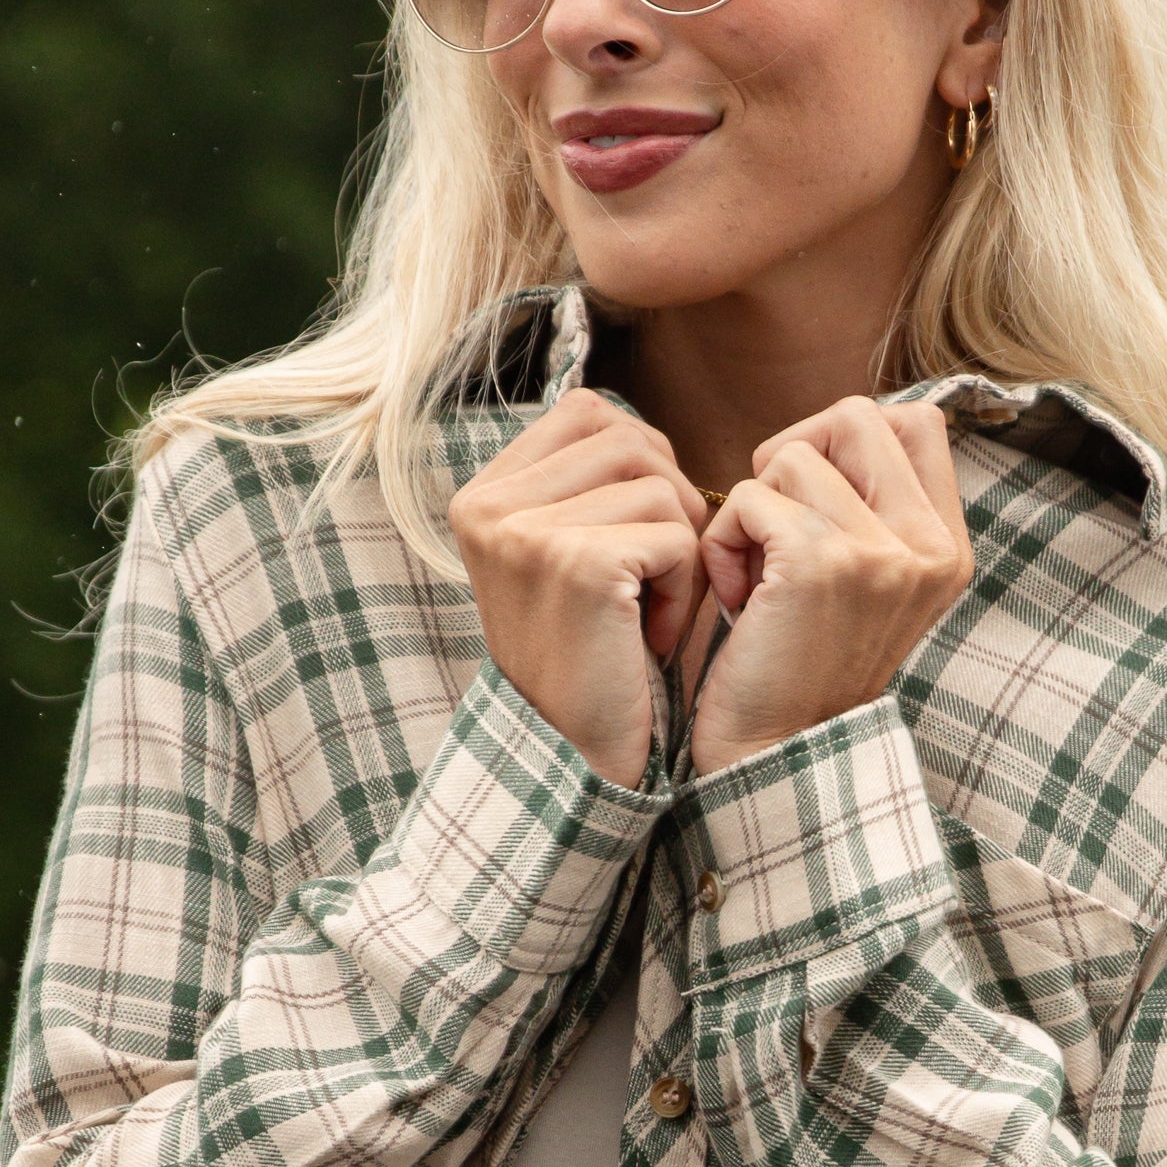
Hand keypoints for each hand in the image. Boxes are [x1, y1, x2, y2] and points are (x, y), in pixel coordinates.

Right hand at [448, 390, 709, 789]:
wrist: (571, 755)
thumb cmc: (588, 654)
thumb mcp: (563, 553)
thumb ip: (582, 484)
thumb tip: (636, 424)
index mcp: (482, 495)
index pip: (589, 411)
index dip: (640, 461)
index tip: (634, 533)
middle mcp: (491, 506)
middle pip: (631, 438)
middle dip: (669, 501)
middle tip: (653, 575)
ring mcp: (527, 532)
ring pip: (660, 482)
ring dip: (680, 547)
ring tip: (648, 607)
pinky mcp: (577, 564)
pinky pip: (676, 535)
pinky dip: (684, 588)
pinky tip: (651, 635)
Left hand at [689, 397, 972, 777]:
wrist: (777, 753)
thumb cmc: (800, 662)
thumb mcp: (865, 580)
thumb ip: (872, 505)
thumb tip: (835, 426)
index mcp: (946, 547)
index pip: (917, 421)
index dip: (847, 438)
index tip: (815, 496)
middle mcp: (927, 546)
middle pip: (856, 416)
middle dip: (796, 455)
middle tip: (777, 525)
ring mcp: (880, 552)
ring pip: (791, 456)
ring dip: (753, 510)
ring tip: (756, 578)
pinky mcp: (820, 561)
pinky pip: (748, 497)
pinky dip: (722, 542)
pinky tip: (736, 599)